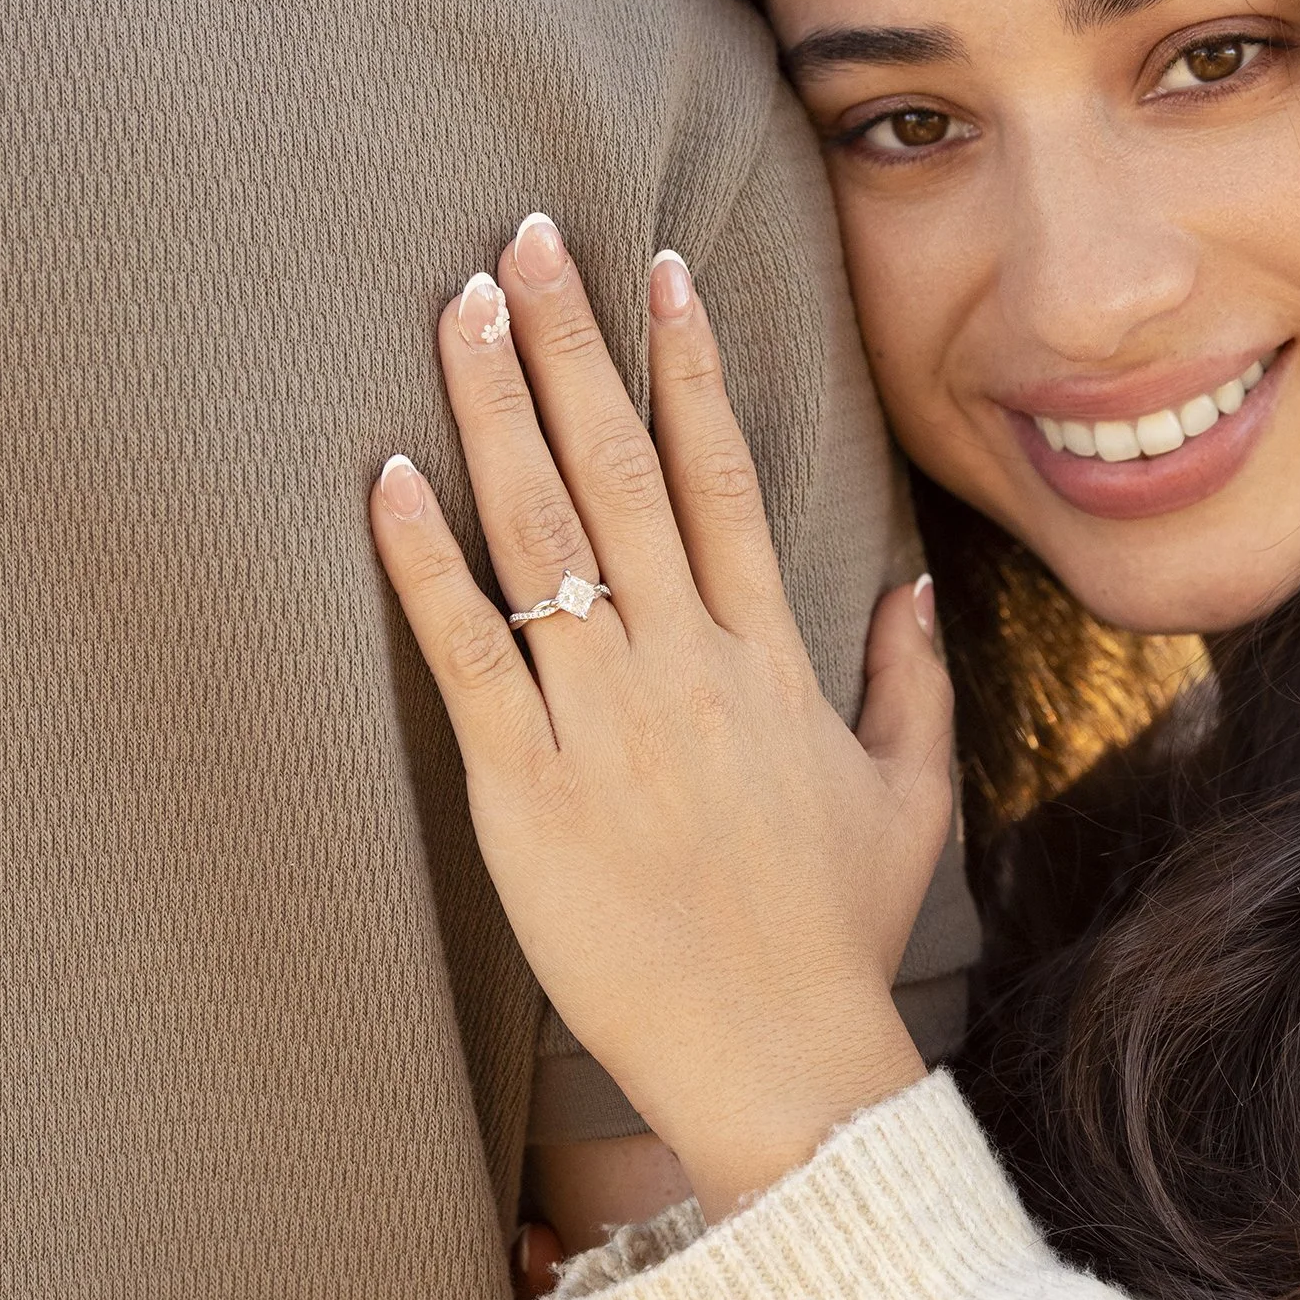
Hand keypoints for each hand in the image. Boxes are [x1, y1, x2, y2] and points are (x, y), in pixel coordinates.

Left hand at [369, 215, 952, 1217]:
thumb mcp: (906, 798)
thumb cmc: (833, 938)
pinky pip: (466, 652)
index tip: (656, 269)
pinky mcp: (525, 789)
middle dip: (571, 342)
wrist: (777, 1061)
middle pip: (619, 469)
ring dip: (495, 409)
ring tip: (459, 305)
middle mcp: (685, 664)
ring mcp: (602, 722)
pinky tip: (388, 476)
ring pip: (541, 534)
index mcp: (769, 656)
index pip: (722, 474)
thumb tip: (912, 587)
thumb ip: (910, 681)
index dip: (685, 363)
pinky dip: (425, 563)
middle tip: (527, 237)